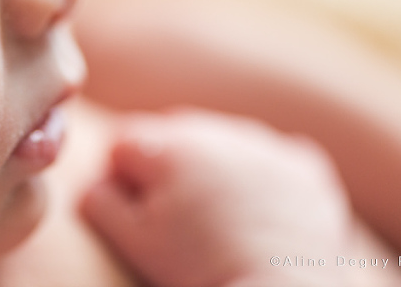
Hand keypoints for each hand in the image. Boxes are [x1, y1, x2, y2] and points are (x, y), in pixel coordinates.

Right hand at [81, 109, 353, 286]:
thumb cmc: (198, 270)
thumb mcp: (132, 240)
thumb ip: (98, 199)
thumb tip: (96, 179)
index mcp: (168, 146)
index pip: (124, 143)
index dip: (122, 180)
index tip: (138, 214)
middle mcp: (217, 130)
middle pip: (174, 138)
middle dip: (168, 171)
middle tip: (179, 220)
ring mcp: (265, 143)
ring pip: (222, 144)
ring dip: (214, 170)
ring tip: (218, 220)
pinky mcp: (304, 163)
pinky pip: (271, 158)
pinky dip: (262, 179)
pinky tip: (258, 213)